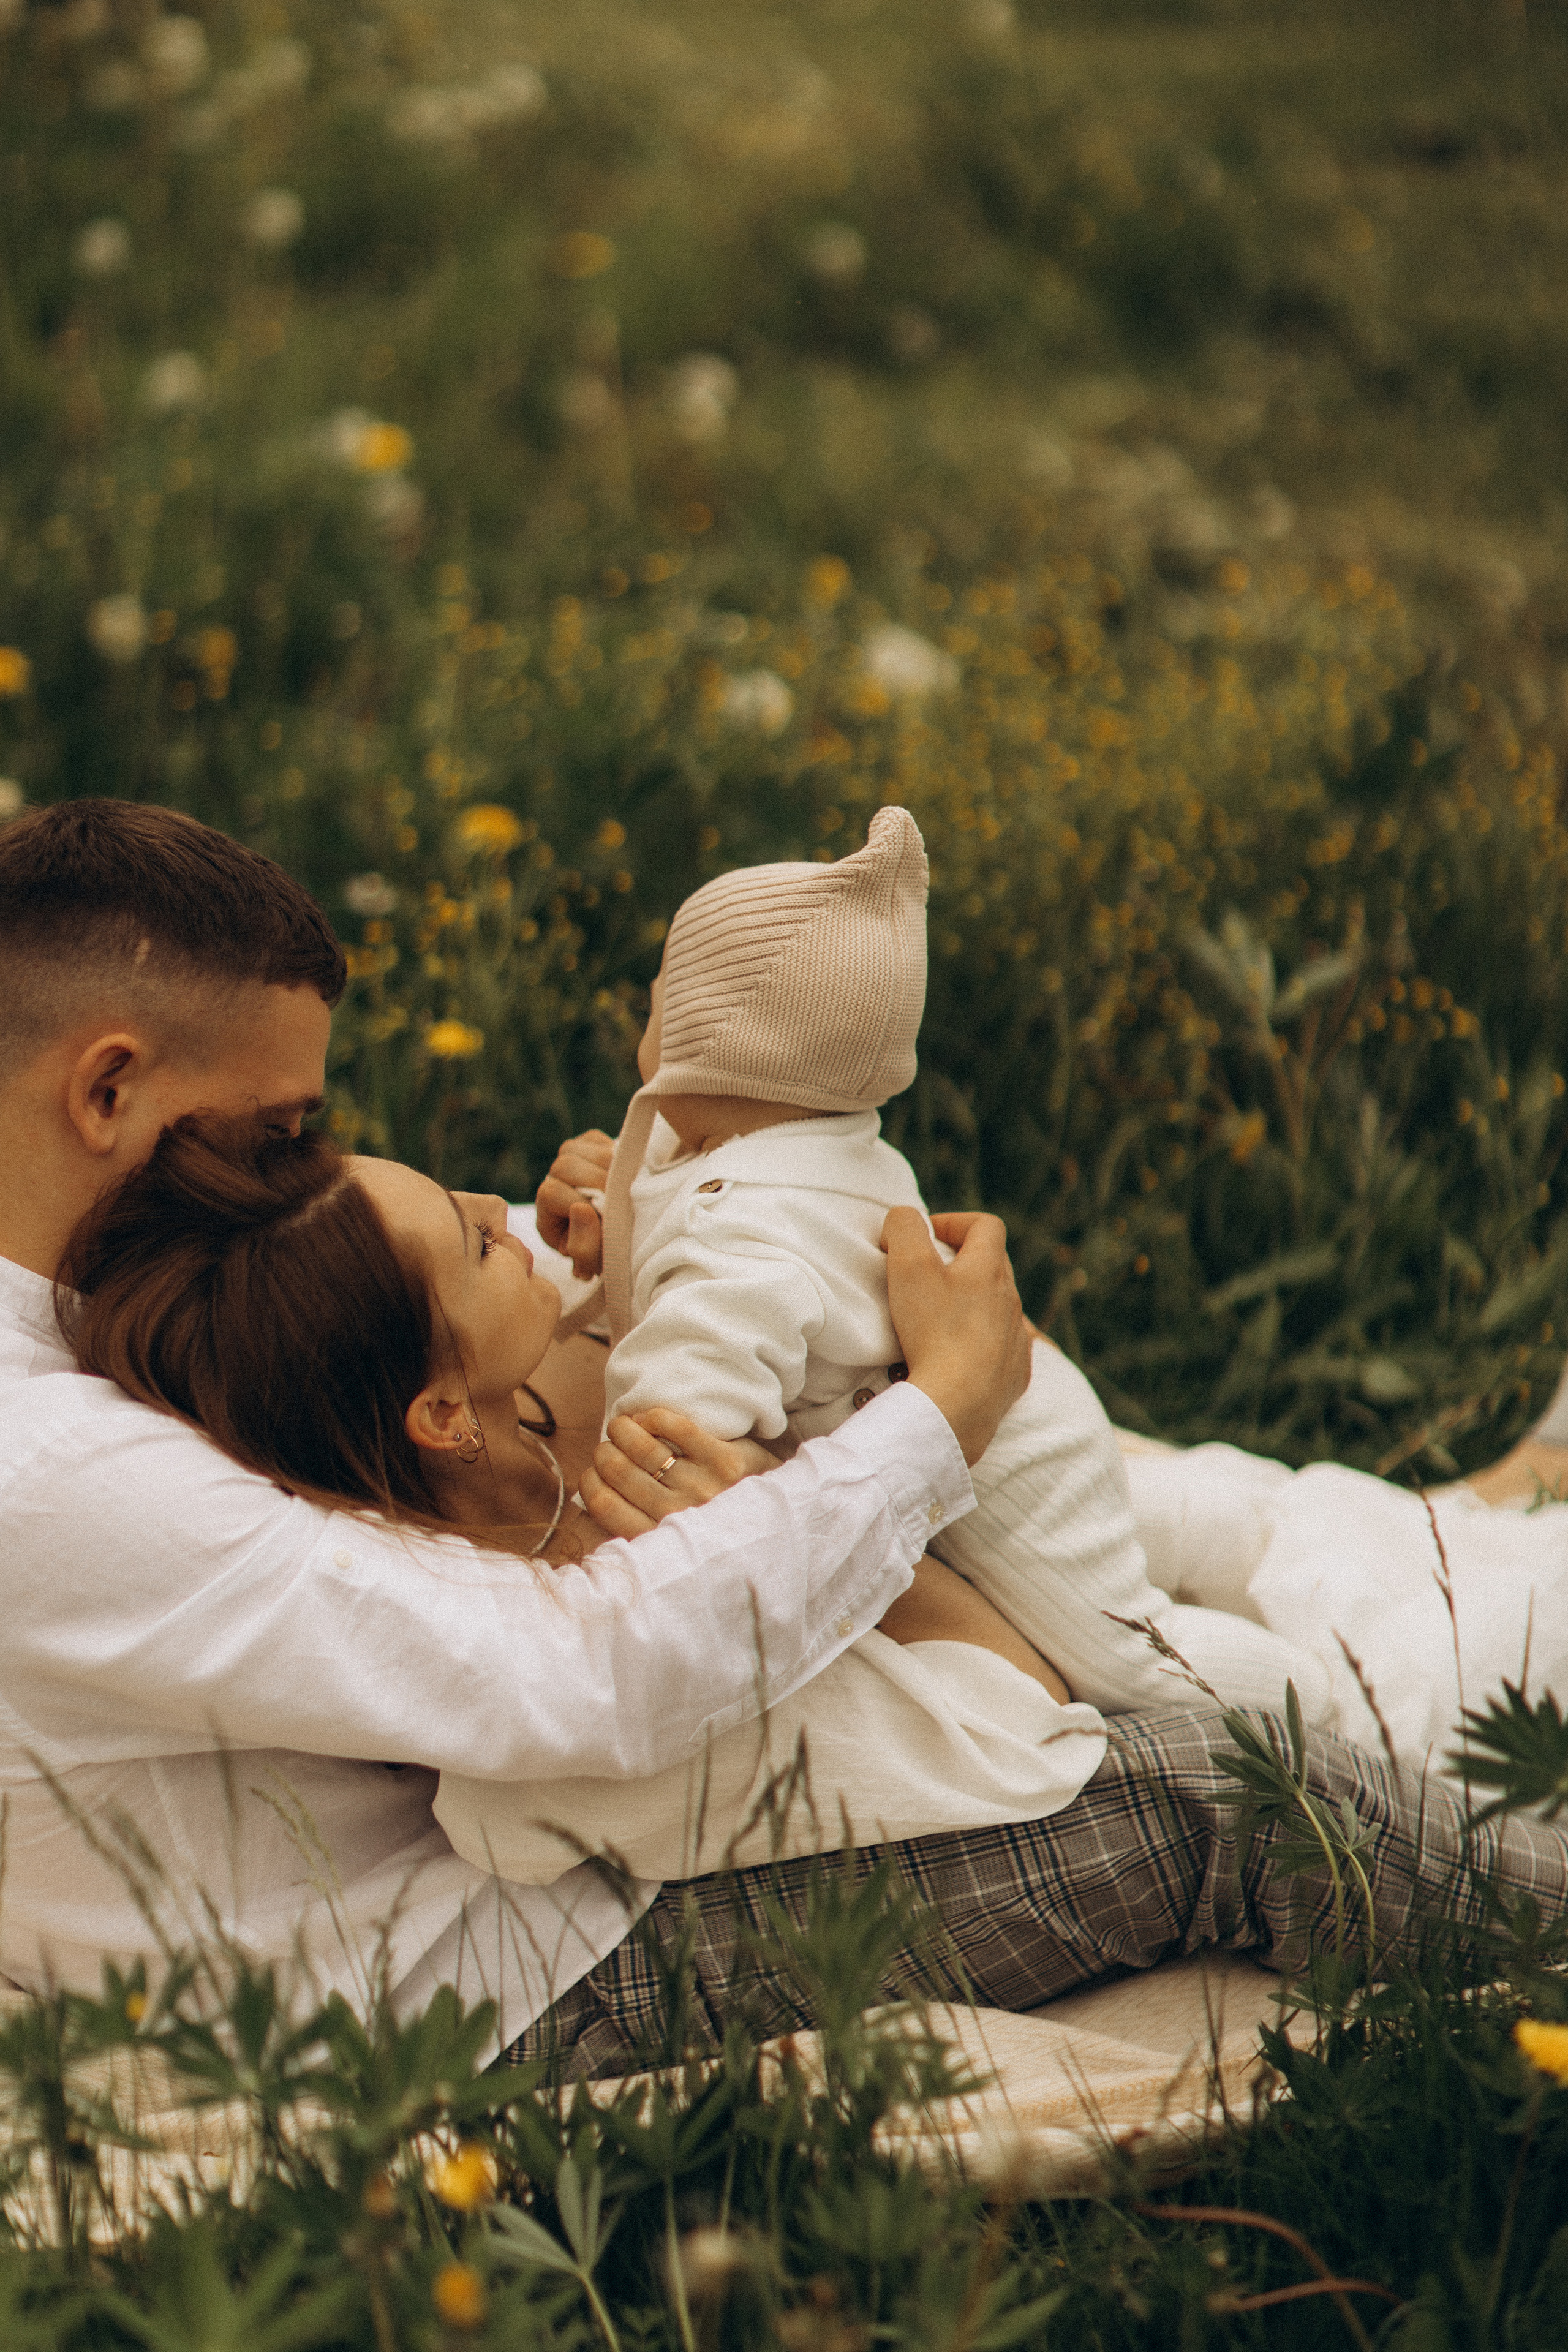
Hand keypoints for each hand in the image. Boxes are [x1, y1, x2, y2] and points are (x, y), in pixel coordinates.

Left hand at [535, 1128, 614, 1277]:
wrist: (627, 1238)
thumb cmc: (607, 1254)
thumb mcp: (594, 1263)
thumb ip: (584, 1246)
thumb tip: (579, 1209)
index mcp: (546, 1210)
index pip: (551, 1192)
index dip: (577, 1201)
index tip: (604, 1216)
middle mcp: (554, 1180)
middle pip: (565, 1164)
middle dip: (597, 1181)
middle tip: (620, 1198)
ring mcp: (570, 1160)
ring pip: (580, 1148)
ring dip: (608, 1167)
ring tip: (625, 1188)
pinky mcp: (590, 1145)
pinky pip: (597, 1139)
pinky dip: (613, 1154)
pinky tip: (625, 1175)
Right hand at [579, 1408, 775, 1538]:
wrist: (773, 1516)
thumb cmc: (711, 1524)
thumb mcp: (671, 1539)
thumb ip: (634, 1527)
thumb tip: (584, 1509)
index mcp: (660, 1539)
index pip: (603, 1504)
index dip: (589, 1481)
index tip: (593, 1470)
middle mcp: (679, 1515)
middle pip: (618, 1471)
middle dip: (604, 1450)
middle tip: (609, 1444)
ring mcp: (703, 1487)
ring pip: (642, 1447)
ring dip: (623, 1427)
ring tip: (624, 1425)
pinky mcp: (726, 1461)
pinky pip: (678, 1428)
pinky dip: (655, 1417)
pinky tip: (650, 1418)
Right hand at [881, 1208, 1031, 1464]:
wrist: (959, 1405)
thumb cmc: (933, 1332)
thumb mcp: (907, 1265)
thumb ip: (903, 1227)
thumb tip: (904, 1219)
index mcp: (989, 1270)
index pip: (985, 1225)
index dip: (955, 1222)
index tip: (926, 1239)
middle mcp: (1011, 1301)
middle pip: (994, 1266)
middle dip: (962, 1264)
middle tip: (926, 1279)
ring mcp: (1017, 1340)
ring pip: (1000, 1309)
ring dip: (973, 1306)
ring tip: (939, 1322)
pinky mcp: (1015, 1375)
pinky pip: (1004, 1350)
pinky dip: (983, 1346)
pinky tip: (959, 1359)